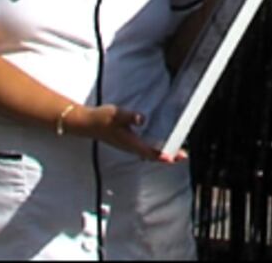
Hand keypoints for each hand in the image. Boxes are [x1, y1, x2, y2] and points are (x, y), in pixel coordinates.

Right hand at [63, 104, 183, 161]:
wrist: (87, 123)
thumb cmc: (101, 119)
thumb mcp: (117, 114)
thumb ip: (131, 117)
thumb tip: (143, 119)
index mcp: (129, 142)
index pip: (149, 151)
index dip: (161, 155)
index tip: (173, 157)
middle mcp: (130, 147)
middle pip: (152, 155)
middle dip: (168, 157)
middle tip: (183, 156)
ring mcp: (129, 146)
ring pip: (149, 154)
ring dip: (162, 154)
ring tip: (176, 153)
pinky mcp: (128, 142)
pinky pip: (144, 150)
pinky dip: (155, 150)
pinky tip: (159, 147)